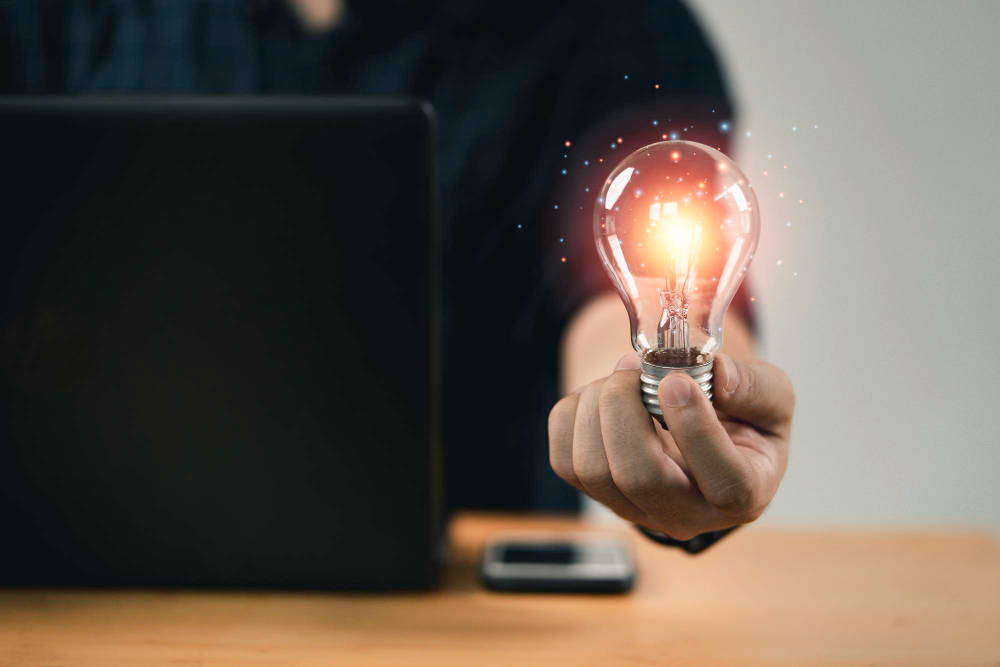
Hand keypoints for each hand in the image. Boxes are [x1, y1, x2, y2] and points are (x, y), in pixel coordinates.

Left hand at [548, 352, 793, 539]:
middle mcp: (687, 514)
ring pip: (592, 469)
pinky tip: (600, 397)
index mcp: (744, 494)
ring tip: (621, 378)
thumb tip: (719, 378)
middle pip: (639, 477)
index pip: (724, 483)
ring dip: (596, 407)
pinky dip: (572, 415)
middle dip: (624, 409)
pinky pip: (564, 460)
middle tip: (633, 368)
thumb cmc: (741, 416)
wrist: (701, 428)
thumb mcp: (772, 397)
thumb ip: (757, 387)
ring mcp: (636, 510)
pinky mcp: (597, 495)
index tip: (677, 382)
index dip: (697, 431)